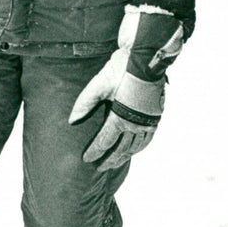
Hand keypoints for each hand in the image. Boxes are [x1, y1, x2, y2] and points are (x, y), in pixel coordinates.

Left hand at [69, 8, 183, 170]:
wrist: (144, 59)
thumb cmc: (119, 70)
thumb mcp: (98, 85)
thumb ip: (84, 104)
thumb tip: (72, 121)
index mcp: (120, 118)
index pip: (105, 142)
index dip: (95, 152)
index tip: (86, 159)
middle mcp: (136, 124)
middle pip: (121, 149)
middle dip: (110, 159)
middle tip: (100, 167)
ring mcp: (148, 121)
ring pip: (136, 146)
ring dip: (125, 156)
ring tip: (115, 162)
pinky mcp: (156, 116)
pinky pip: (148, 138)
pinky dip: (140, 147)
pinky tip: (134, 149)